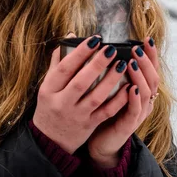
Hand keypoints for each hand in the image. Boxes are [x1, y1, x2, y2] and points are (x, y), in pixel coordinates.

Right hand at [32, 34, 131, 154]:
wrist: (49, 140)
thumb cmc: (50, 105)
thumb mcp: (47, 86)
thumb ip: (58, 62)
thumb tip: (70, 36)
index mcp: (49, 90)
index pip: (64, 68)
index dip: (79, 53)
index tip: (95, 40)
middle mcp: (62, 103)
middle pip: (81, 82)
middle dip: (97, 64)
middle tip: (111, 49)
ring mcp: (76, 115)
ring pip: (96, 96)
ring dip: (111, 80)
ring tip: (122, 64)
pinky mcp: (89, 125)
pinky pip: (106, 112)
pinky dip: (118, 100)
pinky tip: (128, 87)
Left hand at [87, 37, 159, 164]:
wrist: (99, 141)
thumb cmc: (102, 109)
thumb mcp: (107, 87)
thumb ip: (108, 69)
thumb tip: (99, 45)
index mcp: (140, 89)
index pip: (151, 69)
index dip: (151, 54)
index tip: (147, 38)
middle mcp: (144, 100)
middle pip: (153, 78)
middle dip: (146, 62)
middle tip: (137, 48)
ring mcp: (138, 113)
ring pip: (146, 92)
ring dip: (140, 76)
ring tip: (132, 63)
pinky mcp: (129, 125)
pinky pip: (135, 111)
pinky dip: (135, 99)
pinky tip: (131, 88)